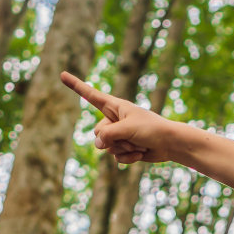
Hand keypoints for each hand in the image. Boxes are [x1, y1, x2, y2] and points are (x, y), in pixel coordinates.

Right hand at [61, 72, 177, 164]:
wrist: (171, 144)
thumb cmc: (151, 129)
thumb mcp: (127, 128)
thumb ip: (108, 135)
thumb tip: (98, 145)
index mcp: (115, 106)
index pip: (91, 95)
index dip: (76, 85)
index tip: (62, 74)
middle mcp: (115, 120)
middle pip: (97, 133)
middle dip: (112, 139)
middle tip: (130, 137)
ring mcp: (119, 135)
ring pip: (106, 147)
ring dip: (123, 149)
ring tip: (139, 144)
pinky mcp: (125, 149)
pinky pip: (116, 157)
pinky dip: (128, 158)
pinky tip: (140, 153)